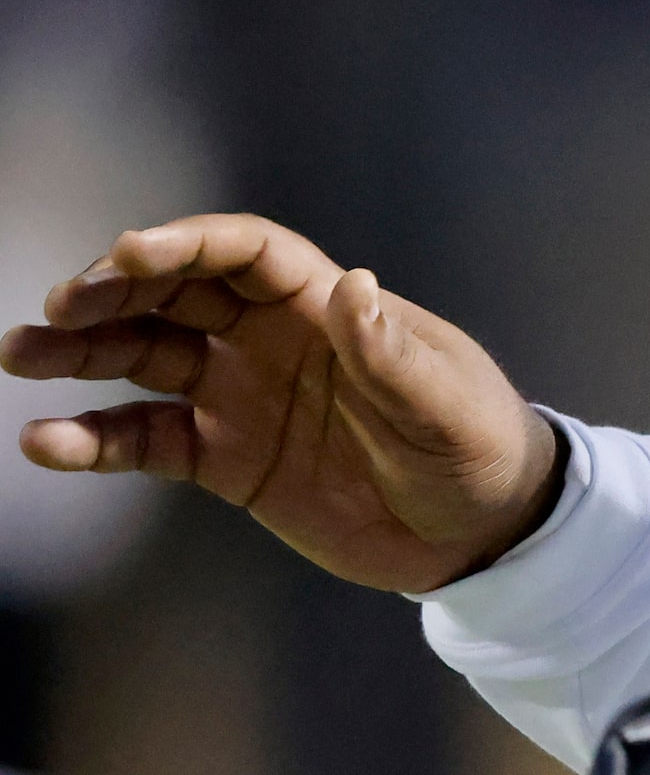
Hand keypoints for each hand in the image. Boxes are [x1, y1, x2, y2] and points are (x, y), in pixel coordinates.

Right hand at [0, 214, 561, 592]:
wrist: (479, 531)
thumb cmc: (478, 447)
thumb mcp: (445, 403)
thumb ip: (392, 354)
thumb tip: (353, 285)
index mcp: (326, 307)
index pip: (245, 253)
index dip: (187, 243)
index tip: (127, 252)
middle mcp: (273, 340)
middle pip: (178, 293)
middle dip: (116, 290)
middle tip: (58, 307)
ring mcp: (242, 396)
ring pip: (144, 356)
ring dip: (83, 352)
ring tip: (22, 354)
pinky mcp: (226, 460)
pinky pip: (145, 440)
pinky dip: (94, 439)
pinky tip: (46, 443)